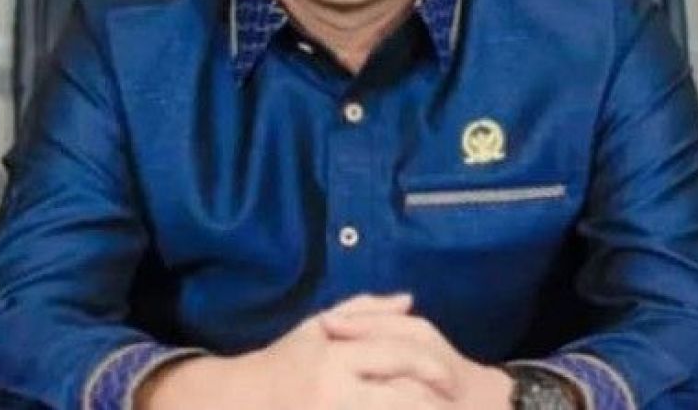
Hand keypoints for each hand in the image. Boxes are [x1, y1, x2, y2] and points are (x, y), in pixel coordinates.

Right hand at [140, 293, 478, 409]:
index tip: (451, 379)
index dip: (430, 366)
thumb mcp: (318, 327)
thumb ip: (365, 311)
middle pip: (402, 397)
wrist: (243, 400)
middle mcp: (335, 390)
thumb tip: (408, 299)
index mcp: (336, 356)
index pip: (396, 355)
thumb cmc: (286, 361)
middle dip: (433, 403)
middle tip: (453, 405)